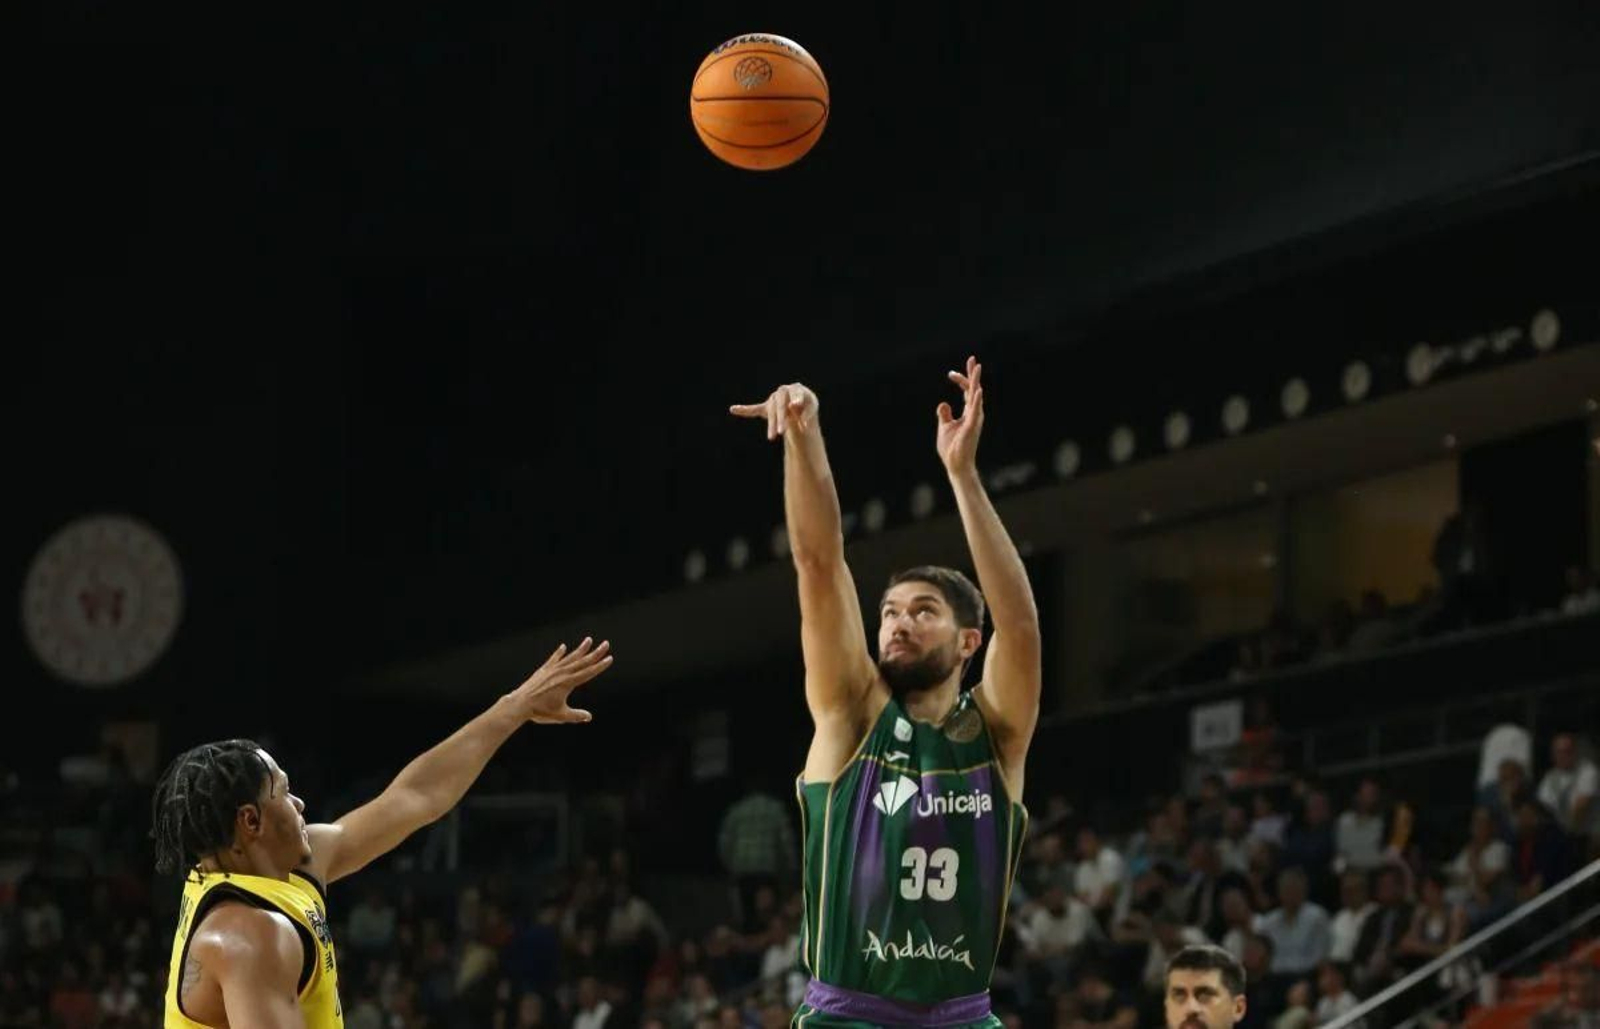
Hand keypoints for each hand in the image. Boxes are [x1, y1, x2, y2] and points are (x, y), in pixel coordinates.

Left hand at [504, 638, 612, 723]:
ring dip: (580, 649)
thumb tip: (589, 717)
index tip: (609, 658)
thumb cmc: (540, 711)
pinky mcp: (543, 671)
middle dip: (596, 653)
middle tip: (606, 643)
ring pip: (570, 657)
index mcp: (568, 683)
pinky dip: (559, 653)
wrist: (520, 704)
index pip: (588, 672)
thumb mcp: (561, 715)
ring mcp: (552, 670)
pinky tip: (563, 647)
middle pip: (582, 661)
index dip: (600, 666)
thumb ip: (576, 716)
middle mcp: (562, 673)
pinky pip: (553, 659)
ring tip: (588, 640)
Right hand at [730, 383, 818, 440]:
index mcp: (796, 389)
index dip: (796, 402)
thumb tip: (797, 412)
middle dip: (780, 419)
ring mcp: (773, 400)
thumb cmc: (807, 406)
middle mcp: (783, 392)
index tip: (794, 406)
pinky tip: (733, 409)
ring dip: (771, 424)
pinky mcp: (766, 407)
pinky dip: (744, 410)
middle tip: (782, 432)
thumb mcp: (811, 407)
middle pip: (780, 406)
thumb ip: (807, 411)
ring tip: (772, 438)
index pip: (795, 395)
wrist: (800, 406)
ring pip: (771, 412)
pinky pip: (754, 409)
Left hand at [936, 355, 984, 474]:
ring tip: (977, 367)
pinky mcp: (972, 427)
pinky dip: (976, 400)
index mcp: (968, 413)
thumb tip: (943, 403)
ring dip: (976, 381)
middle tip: (972, 359)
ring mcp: (974, 419)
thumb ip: (944, 414)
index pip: (967, 392)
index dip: (961, 380)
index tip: (951, 373)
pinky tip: (978, 389)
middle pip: (974, 389)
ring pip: (976, 396)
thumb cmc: (952, 448)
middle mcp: (974, 413)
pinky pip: (975, 411)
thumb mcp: (945, 427)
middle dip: (972, 374)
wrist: (956, 464)